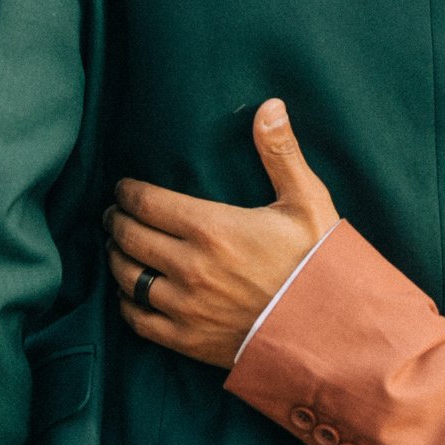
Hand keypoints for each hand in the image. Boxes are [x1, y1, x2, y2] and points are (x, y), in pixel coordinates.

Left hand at [103, 98, 338, 368]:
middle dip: (116, 221)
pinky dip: (126, 303)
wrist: (329, 330)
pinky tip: (130, 293)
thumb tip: (269, 105)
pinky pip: (138, 319)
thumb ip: (281, 153)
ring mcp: (185, 306)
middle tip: (115, 214)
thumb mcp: (307, 202)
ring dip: (116, 258)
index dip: (127, 192)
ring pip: (126, 277)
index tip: (124, 188)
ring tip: (118, 247)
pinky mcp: (188, 339)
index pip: (146, 203)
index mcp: (212, 228)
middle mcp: (189, 267)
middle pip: (129, 237)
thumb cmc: (319, 263)